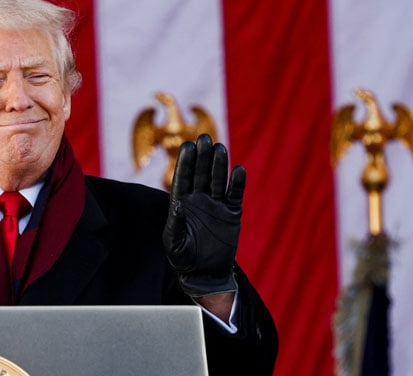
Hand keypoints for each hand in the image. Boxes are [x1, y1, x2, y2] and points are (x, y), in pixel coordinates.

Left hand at [162, 134, 243, 296]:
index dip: (185, 162)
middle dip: (202, 156)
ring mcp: (216, 205)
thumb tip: (177, 205)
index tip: (188, 145)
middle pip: (201, 173)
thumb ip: (174, 224)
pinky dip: (237, 183)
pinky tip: (238, 170)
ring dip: (219, 164)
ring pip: (218, 179)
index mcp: (181, 203)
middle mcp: (198, 200)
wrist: (205, 273)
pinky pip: (235, 194)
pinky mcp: (232, 213)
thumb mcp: (174, 243)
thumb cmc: (183, 259)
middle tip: (205, 138)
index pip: (183, 178)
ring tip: (219, 147)